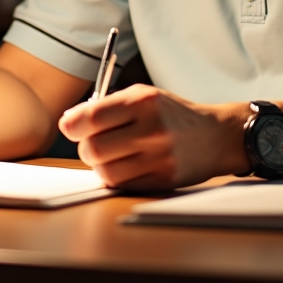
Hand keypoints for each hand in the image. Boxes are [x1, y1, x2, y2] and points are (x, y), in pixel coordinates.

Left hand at [57, 84, 249, 190]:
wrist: (215, 136)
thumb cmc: (171, 113)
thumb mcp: (144, 95)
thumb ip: (108, 106)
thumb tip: (70, 121)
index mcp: (143, 102)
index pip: (93, 117)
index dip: (73, 125)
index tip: (68, 126)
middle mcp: (151, 129)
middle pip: (94, 149)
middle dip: (86, 147)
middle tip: (93, 142)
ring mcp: (158, 158)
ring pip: (105, 172)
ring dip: (100, 166)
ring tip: (111, 155)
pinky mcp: (163, 180)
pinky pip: (123, 186)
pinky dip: (116, 178)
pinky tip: (125, 166)